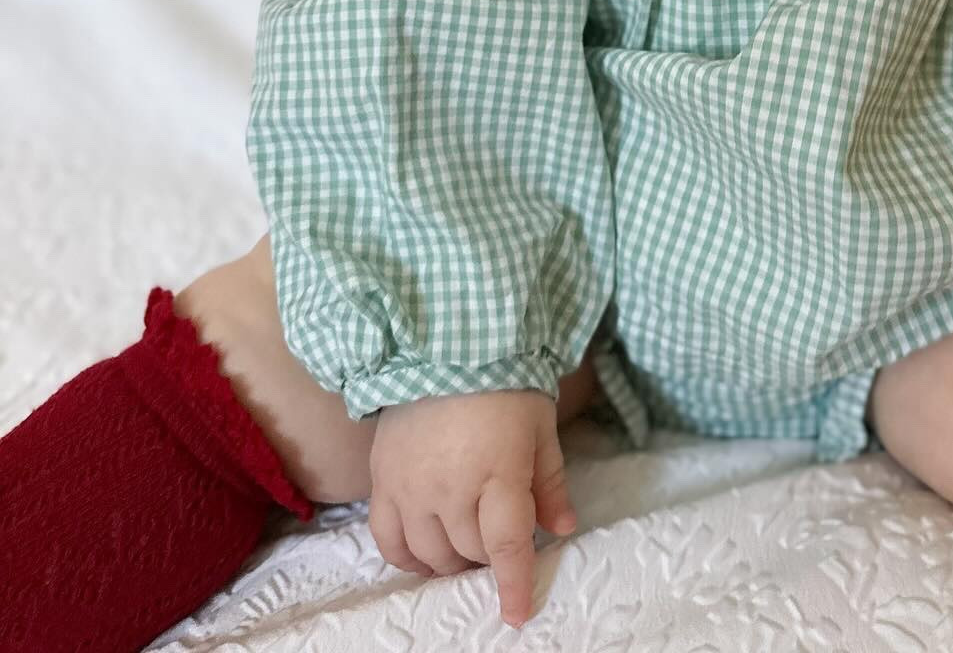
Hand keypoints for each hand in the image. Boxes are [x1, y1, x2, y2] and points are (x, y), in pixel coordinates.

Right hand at [368, 387, 577, 628]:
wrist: (445, 344)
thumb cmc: (505, 382)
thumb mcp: (540, 428)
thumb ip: (550, 483)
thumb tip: (562, 529)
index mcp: (498, 473)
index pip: (507, 546)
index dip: (514, 583)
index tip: (516, 613)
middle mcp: (451, 489)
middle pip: (470, 552)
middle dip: (489, 556)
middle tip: (498, 538)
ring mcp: (412, 487)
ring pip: (430, 553)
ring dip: (452, 559)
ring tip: (466, 543)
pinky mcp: (383, 479)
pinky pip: (388, 539)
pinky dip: (407, 557)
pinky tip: (422, 555)